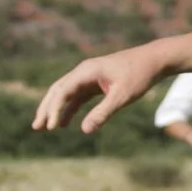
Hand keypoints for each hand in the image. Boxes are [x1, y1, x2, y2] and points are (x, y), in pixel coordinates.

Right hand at [34, 49, 163, 135]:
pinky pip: (78, 97)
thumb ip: (103, 113)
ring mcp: (89, 76)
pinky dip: (69, 109)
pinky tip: (64, 123)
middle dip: (47, 108)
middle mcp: (84, 72)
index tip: (51, 126)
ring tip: (45, 127)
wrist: (154, 60)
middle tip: (37, 127)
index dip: (54, 109)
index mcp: (87, 71)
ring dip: (55, 109)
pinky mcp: (96, 82)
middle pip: (58, 90)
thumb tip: (85, 130)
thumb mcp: (122, 96)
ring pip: (66, 94)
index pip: (63, 90)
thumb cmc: (139, 75)